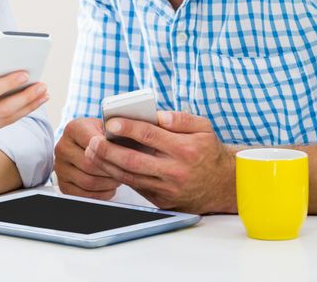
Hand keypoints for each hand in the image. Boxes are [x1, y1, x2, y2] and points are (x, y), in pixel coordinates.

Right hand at [0, 62, 48, 136]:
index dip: (9, 82)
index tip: (25, 73)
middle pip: (3, 109)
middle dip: (26, 98)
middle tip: (43, 86)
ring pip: (6, 119)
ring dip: (27, 108)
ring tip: (44, 94)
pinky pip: (2, 123)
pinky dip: (18, 114)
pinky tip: (30, 103)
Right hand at [54, 117, 121, 199]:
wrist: (86, 143)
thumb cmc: (100, 135)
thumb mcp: (107, 126)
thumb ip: (114, 132)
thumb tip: (128, 138)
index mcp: (73, 129)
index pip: (93, 145)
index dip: (112, 153)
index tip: (126, 156)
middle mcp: (63, 147)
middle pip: (89, 165)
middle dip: (111, 171)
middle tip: (125, 171)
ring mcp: (60, 167)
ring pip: (88, 182)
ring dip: (108, 184)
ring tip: (118, 178)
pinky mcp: (63, 185)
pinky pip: (84, 195)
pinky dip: (101, 194)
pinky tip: (109, 187)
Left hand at [85, 109, 236, 213]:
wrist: (222, 185)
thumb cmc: (208, 151)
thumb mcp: (202, 127)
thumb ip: (180, 118)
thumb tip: (158, 115)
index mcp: (184, 149)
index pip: (149, 136)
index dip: (128, 128)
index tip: (111, 122)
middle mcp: (174, 171)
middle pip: (134, 161)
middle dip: (109, 150)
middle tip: (93, 140)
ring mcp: (167, 189)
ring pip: (131, 177)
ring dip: (108, 165)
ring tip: (93, 152)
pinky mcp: (162, 201)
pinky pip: (137, 188)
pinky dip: (120, 176)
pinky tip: (108, 165)